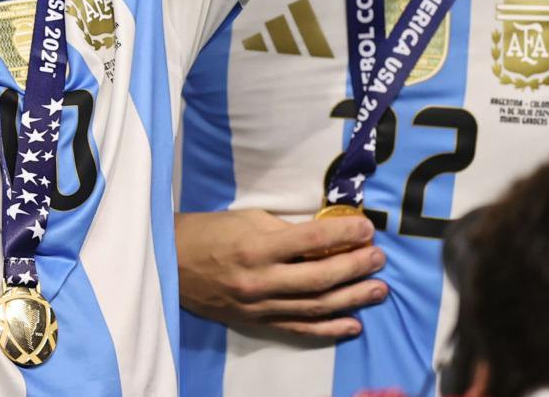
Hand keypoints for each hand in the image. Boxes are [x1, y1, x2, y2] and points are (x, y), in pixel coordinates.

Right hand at [176, 208, 387, 340]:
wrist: (170, 263)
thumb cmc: (208, 233)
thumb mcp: (246, 219)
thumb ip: (285, 230)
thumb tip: (326, 235)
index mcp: (256, 247)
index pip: (310, 240)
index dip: (343, 234)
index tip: (367, 228)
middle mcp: (260, 281)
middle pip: (319, 278)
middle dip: (355, 267)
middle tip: (378, 258)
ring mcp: (259, 307)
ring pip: (315, 306)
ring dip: (352, 298)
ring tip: (378, 289)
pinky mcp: (257, 323)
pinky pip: (299, 329)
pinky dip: (328, 329)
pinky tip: (353, 324)